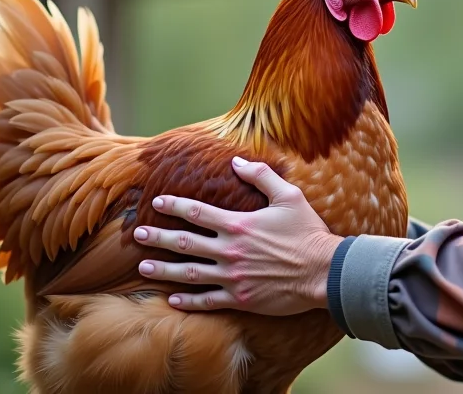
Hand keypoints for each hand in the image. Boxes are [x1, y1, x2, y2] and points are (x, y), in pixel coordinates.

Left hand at [134, 157, 342, 314]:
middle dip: (158, 238)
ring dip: (164, 270)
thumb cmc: (308, 232)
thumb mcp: (289, 196)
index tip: (156, 202)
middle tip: (137, 235)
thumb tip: (237, 161)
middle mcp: (230, 251)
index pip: (197, 212)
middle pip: (185, 243)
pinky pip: (207, 301)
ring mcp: (233, 278)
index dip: (174, 206)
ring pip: (189, 274)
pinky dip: (188, 301)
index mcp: (238, 224)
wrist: (324, 272)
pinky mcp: (240, 299)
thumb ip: (261, 176)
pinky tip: (171, 299)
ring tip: (143, 267)